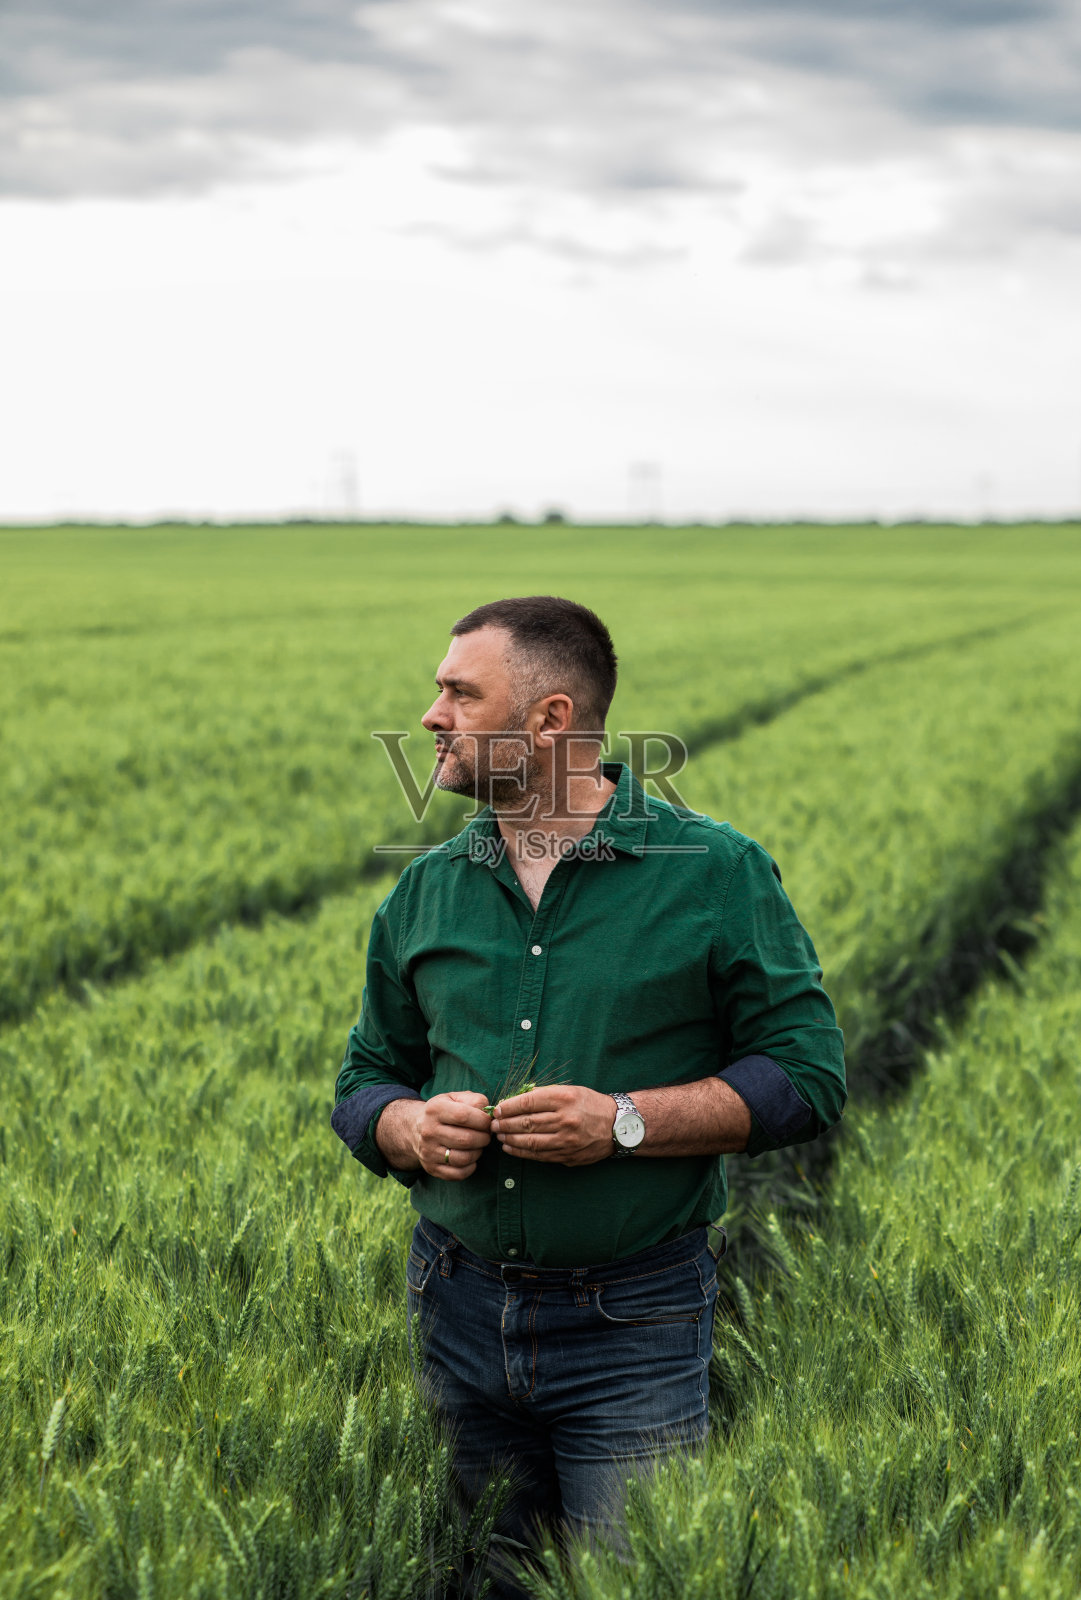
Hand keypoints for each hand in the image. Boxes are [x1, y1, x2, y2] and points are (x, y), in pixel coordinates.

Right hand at [382, 1092, 492, 1180]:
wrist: (415, 1128)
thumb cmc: (443, 1111)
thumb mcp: (455, 1098)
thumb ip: (474, 1100)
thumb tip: (489, 1113)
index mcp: (435, 1109)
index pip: (464, 1116)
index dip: (483, 1120)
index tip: (488, 1122)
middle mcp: (429, 1131)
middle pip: (466, 1139)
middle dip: (484, 1138)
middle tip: (486, 1135)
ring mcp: (428, 1151)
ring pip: (463, 1158)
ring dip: (478, 1153)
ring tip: (478, 1146)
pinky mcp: (431, 1167)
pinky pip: (457, 1174)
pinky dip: (470, 1168)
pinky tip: (471, 1159)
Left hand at [490, 1085, 614, 1166]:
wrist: (617, 1126)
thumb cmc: (590, 1104)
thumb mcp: (570, 1091)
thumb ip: (544, 1095)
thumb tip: (515, 1102)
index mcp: (564, 1098)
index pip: (528, 1102)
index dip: (508, 1107)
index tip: (498, 1110)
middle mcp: (565, 1119)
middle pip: (526, 1123)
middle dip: (505, 1124)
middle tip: (493, 1125)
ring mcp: (566, 1140)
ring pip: (530, 1141)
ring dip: (510, 1140)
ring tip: (499, 1137)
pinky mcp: (567, 1155)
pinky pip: (539, 1155)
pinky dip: (521, 1152)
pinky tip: (511, 1148)